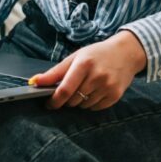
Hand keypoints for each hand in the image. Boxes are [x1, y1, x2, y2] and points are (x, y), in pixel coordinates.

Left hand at [29, 30, 146, 110]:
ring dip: (79, 101)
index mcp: (84, 64)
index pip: (65, 89)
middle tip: (71, 89)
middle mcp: (97, 76)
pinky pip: (95, 108)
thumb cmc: (97, 54)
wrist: (126, 53)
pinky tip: (95, 91)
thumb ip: (55, 72)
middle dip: (67, 99)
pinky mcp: (115, 95)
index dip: (54, 100)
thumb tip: (34, 82)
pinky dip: (91, 104)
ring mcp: (107, 86)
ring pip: (84, 106)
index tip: (49, 104)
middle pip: (73, 100)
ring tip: (86, 87)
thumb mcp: (75, 57)